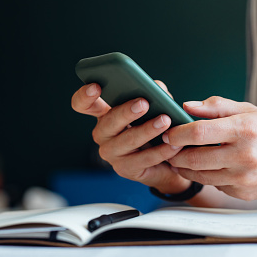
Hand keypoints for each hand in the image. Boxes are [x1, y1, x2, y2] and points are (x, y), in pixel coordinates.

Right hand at [71, 81, 190, 193]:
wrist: (164, 162)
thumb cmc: (154, 127)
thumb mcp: (154, 106)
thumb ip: (154, 93)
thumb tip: (157, 87)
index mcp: (104, 113)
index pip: (83, 104)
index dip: (85, 95)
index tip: (95, 86)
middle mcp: (103, 133)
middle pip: (108, 121)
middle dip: (126, 112)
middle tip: (144, 103)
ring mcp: (111, 153)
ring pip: (127, 140)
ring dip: (147, 130)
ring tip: (165, 121)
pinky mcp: (125, 169)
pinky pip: (144, 159)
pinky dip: (161, 151)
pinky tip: (173, 144)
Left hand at [164, 96, 256, 200]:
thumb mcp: (249, 110)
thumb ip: (216, 106)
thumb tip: (186, 106)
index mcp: (244, 129)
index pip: (199, 132)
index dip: (178, 133)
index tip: (169, 132)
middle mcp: (244, 156)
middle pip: (194, 158)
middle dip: (176, 153)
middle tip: (169, 148)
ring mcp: (244, 178)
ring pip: (201, 176)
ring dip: (186, 167)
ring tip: (181, 158)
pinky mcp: (244, 193)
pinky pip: (215, 185)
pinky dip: (208, 176)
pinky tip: (210, 167)